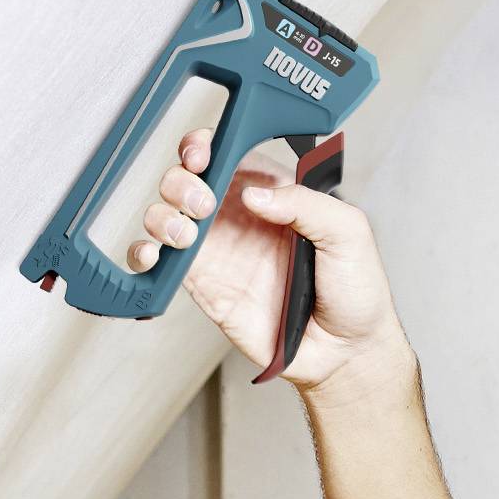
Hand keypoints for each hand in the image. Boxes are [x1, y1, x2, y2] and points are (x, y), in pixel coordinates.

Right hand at [126, 123, 405, 392]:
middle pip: (188, 179)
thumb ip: (306, 203)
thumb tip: (254, 193)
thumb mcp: (349, 232)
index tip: (203, 153)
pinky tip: (153, 253)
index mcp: (274, 193)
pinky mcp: (204, 286)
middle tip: (203, 202)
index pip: (230, 153)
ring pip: (166, 215)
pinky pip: (162, 263)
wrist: (346, 353)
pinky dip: (143, 253)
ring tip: (186, 231)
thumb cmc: (356, 291)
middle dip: (182, 180)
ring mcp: (219, 251)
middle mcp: (240, 217)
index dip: (207, 145)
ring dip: (162, 214)